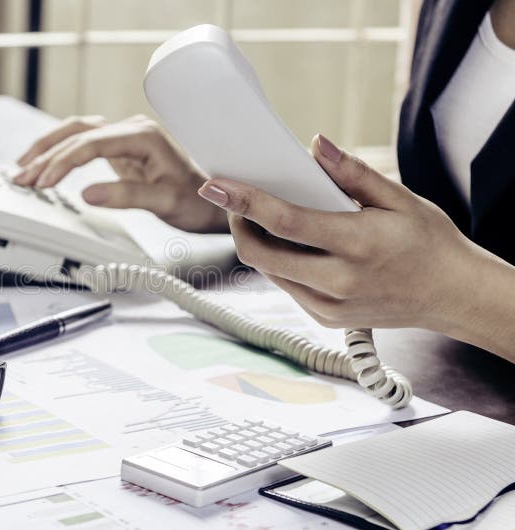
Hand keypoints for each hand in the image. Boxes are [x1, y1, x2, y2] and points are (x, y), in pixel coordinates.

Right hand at [14, 115, 229, 232]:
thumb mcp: (165, 202)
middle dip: (47, 155)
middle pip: (78, 133)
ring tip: (23, 167)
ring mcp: (125, 138)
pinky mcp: (121, 150)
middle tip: (23, 177)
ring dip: (49, 148)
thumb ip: (127, 196)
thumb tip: (87, 194)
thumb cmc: (197, 201)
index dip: (64, 161)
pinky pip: (83, 143)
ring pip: (77, 133)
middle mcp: (133, 130)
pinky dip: (61, 151)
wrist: (214, 200)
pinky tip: (46, 162)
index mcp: (143, 136)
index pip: (92, 142)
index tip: (45, 181)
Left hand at [197, 134, 483, 332]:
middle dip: (238, 223)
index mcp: (357, 245)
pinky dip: (277, 262)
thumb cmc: (428, 242)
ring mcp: (329, 307)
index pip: (285, 222)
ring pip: (269, 272)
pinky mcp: (326, 319)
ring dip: (255, 242)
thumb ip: (353, 173)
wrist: (453, 296)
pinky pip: (286, 286)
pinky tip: (286, 242)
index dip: (243, 202)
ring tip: (259, 216)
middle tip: (235, 198)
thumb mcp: (401, 199)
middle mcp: (338, 283)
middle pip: (262, 253)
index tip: (214, 185)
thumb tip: (315, 145)